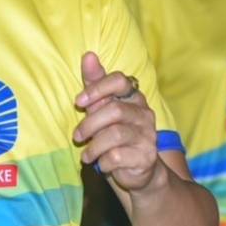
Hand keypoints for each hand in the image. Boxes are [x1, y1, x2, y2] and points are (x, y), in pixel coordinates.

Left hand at [73, 52, 162, 193]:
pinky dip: (103, 161)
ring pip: (115, 134)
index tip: (79, 101)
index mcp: (133, 97)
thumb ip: (95, 83)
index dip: (97, 88)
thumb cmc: (115, 134)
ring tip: (87, 155)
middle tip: (77, 136)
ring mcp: (148, 135)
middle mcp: (144, 113)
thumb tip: (88, 55)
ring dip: (94, 146)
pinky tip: (102, 164)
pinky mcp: (146, 157)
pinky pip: (117, 156)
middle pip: (114, 110)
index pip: (120, 80)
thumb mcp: (102, 108)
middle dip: (90, 124)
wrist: (138, 170)